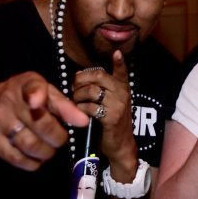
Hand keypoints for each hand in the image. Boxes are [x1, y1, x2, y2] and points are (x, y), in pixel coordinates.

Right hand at [0, 72, 87, 170]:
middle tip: (60, 139)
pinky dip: (32, 163)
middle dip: (59, 137)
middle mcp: (10, 100)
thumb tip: (83, 121)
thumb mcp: (36, 91)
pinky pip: (17, 158)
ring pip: (32, 144)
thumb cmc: (14, 98)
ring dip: (47, 153)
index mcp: (24, 84)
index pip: (34, 87)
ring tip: (49, 150)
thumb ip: (61, 104)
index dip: (38, 95)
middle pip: (42, 124)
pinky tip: (36, 160)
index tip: (39, 103)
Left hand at [71, 50, 138, 177]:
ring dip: (78, 96)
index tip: (117, 53)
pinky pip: (90, 107)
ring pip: (91, 91)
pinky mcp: (111, 118)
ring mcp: (118, 106)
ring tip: (76, 102)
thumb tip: (80, 76)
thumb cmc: (111, 123)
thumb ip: (101, 90)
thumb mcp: (112, 103)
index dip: (119, 63)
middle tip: (74, 88)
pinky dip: (81, 109)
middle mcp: (122, 94)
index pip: (122, 72)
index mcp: (123, 89)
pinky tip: (80, 112)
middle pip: (98, 77)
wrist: (120, 145)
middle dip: (81, 80)